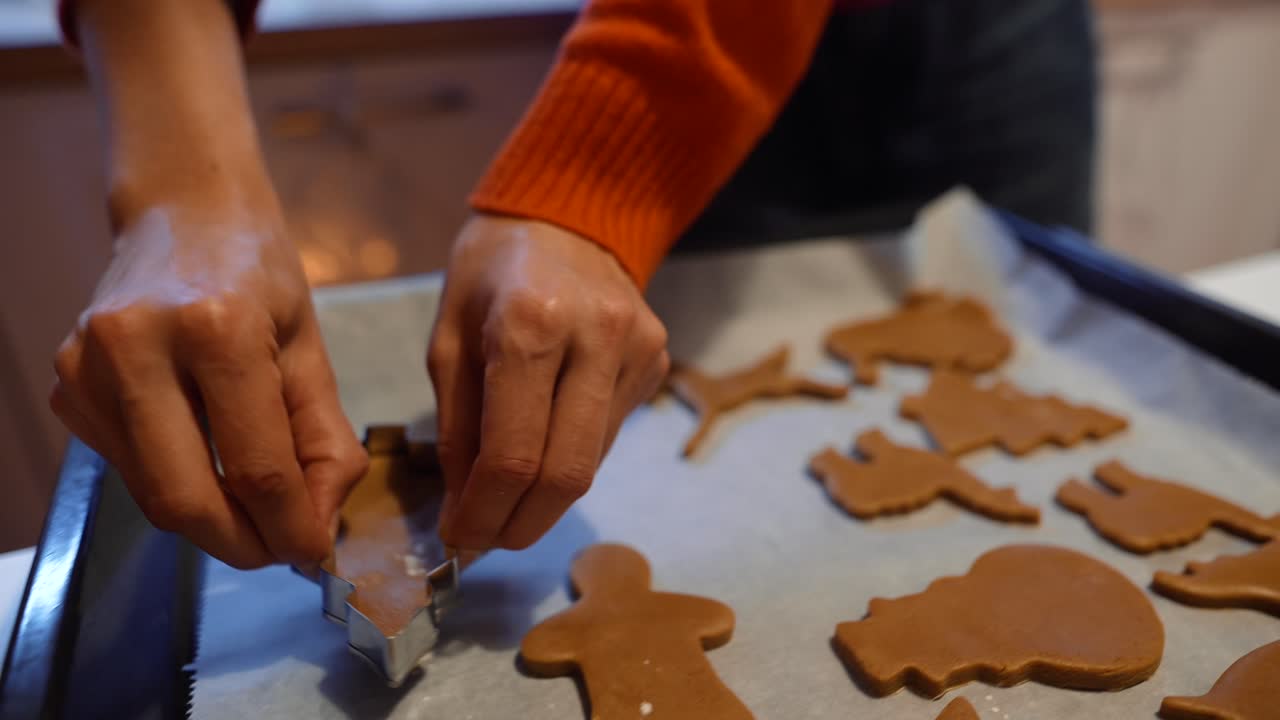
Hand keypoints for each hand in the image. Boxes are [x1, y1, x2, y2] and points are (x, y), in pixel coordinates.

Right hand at [50, 202, 366, 568]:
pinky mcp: (68, 384)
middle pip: (187, 499)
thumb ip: (323, 442)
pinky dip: (177, 483)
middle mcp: (137, 348)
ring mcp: (88, 368)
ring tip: (256, 509)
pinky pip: (129, 468)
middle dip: (243, 544)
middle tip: (281, 550)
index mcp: (215, 330)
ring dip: (212, 522)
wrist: (182, 209)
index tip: (315, 553)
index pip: (257, 468)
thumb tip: (319, 527)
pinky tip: (209, 460)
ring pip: (153, 495)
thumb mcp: (309, 348)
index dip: (291, 528)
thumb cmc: (258, 272)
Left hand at [429, 215, 669, 549]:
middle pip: (566, 473)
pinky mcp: (657, 361)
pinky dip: (570, 457)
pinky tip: (544, 445)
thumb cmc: (491, 275)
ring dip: (544, 498)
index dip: (485, 512)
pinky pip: (609, 434)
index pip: (513, 454)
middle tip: (487, 540)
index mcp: (530, 323)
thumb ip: (457, 428)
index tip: (460, 537)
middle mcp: (596, 336)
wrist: (568, 217)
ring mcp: (637, 349)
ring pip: (592, 462)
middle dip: (521, 523)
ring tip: (506, 501)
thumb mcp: (447, 341)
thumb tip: (465, 511)